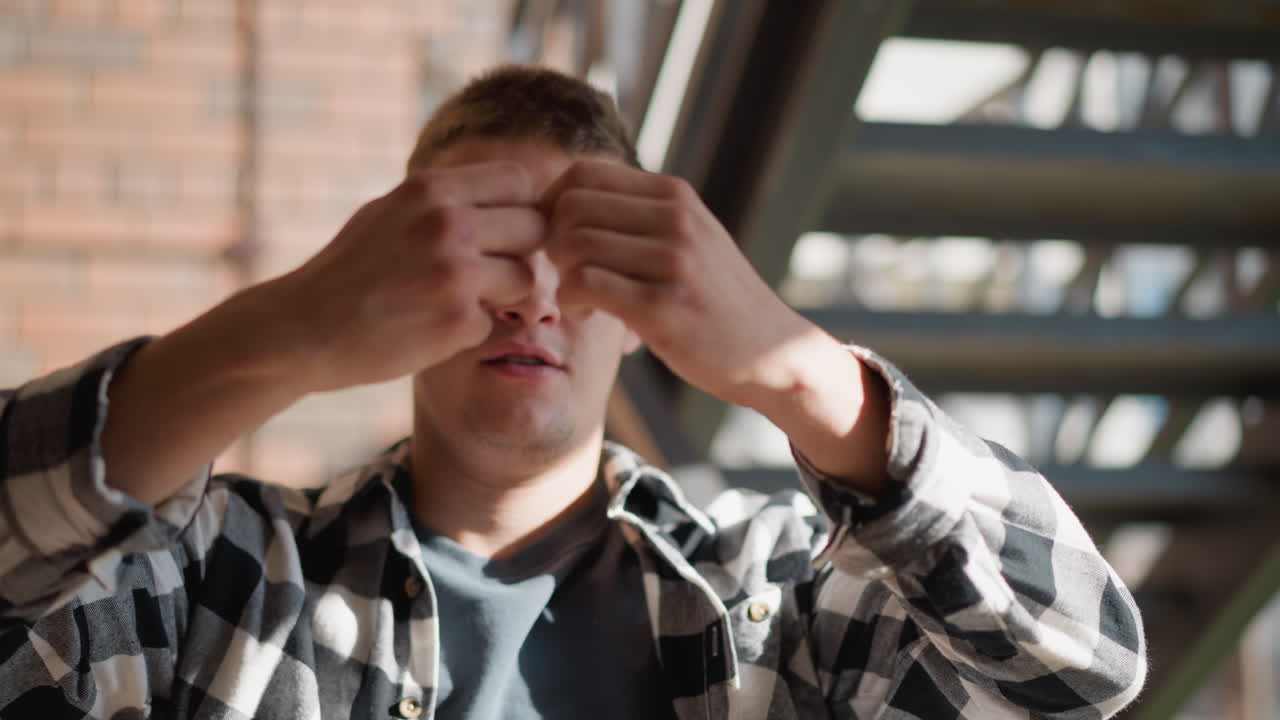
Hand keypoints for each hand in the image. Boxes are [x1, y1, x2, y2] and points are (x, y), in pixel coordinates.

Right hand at [272, 163, 545, 392]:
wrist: (302, 328)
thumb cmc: (351, 269)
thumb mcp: (392, 210)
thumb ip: (447, 199)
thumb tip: (515, 190)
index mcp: (430, 189)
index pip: (519, 179)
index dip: (519, 205)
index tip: (501, 227)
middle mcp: (449, 225)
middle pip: (534, 227)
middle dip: (518, 249)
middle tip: (485, 269)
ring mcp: (456, 275)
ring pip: (525, 277)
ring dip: (501, 292)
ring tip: (456, 298)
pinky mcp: (459, 322)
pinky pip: (495, 320)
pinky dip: (471, 328)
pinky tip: (430, 327)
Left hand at [541, 159, 814, 406]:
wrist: (774, 353)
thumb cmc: (716, 301)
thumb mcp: (690, 239)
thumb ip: (641, 215)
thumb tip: (567, 198)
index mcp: (676, 195)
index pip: (583, 173)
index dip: (552, 206)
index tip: (560, 241)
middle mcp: (676, 218)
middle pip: (570, 206)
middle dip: (551, 242)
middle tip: (568, 274)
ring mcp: (673, 261)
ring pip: (573, 243)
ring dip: (561, 275)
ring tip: (580, 298)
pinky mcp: (663, 306)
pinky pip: (585, 284)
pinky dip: (571, 300)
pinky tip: (588, 315)